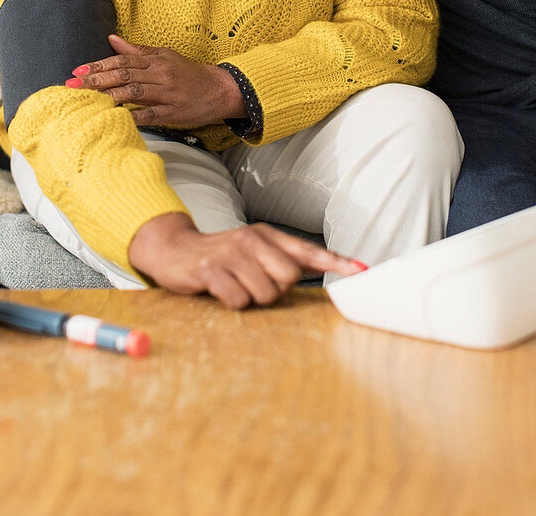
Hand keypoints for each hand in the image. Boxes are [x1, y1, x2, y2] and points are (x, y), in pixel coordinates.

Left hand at [66, 34, 246, 126]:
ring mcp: (167, 93)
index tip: (77, 71)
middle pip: (124, 75)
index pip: (122, 60)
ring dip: (109, 95)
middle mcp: (160, 74)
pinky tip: (118, 119)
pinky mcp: (174, 112)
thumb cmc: (188, 73)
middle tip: (72, 85)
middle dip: (96, 80)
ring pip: (134, 92)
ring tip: (88, 99)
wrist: (220, 89)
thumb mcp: (164, 56)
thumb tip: (111, 39)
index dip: (99, 65)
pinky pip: (152, 114)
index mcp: (156, 60)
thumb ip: (137, 50)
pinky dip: (135, 116)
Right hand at [129, 213, 365, 308]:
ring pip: (266, 293)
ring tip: (235, 286)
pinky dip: (233, 302)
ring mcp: (231, 253)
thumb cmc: (221, 256)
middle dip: (276, 290)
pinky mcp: (212, 269)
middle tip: (253, 283)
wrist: (174, 250)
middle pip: (289, 277)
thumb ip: (282, 260)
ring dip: (253, 299)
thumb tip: (317, 272)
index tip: (361, 271)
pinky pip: (239, 300)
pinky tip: (221, 291)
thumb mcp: (252, 251)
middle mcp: (251, 239)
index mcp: (266, 234)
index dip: (336, 262)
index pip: (308, 250)